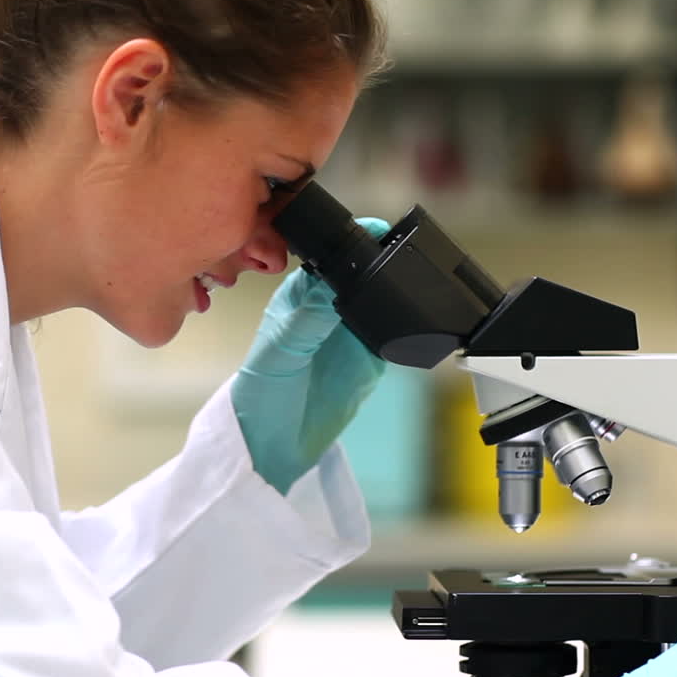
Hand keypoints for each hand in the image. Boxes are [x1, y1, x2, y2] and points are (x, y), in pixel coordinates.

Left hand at [230, 217, 389, 494]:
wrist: (274, 445)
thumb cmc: (262, 393)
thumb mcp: (281, 351)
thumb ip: (309, 318)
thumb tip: (334, 284)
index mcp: (300, 295)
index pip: (330, 256)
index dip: (352, 241)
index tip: (377, 230)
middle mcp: (327, 308)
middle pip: (361, 273)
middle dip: (381, 260)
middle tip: (404, 250)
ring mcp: (351, 333)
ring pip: (381, 300)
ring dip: (395, 291)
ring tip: (414, 279)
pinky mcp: (370, 359)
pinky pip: (393, 334)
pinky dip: (404, 327)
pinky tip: (412, 320)